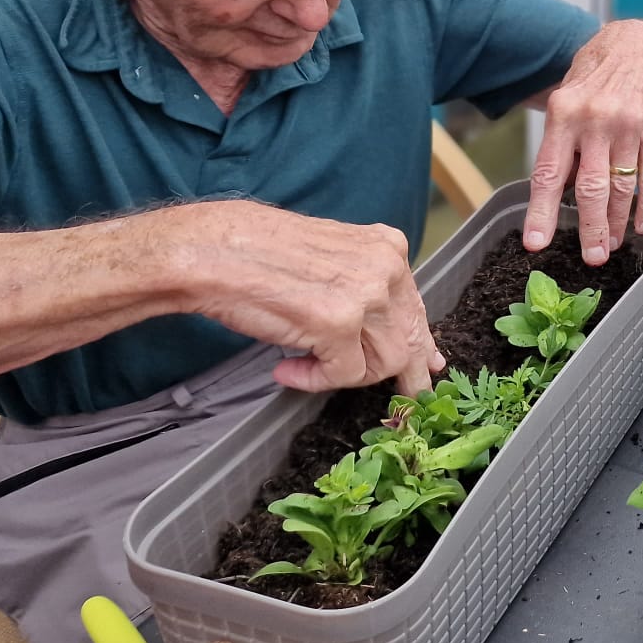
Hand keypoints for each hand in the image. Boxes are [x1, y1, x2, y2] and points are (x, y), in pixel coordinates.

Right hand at [186, 201, 443, 397]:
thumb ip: (364, 287)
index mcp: (388, 248)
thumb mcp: (332, 257)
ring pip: (382, 363)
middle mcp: (385, 269)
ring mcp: (365, 296)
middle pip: (405, 340)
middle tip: (400, 395)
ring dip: (344, 374)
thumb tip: (395, 333)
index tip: (427, 364)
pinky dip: (314, 381)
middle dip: (395, 372)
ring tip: (306, 365)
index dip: (419, 342)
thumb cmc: (261, 254)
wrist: (216, 251)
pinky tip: (287, 369)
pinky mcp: (339, 324)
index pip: (415, 307)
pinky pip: (343, 376)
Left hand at [525, 20, 642, 264]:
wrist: (641, 42)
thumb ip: (563, 143)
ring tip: (612, 245)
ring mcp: (630, 125)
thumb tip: (558, 193)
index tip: (536, 243)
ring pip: (622, 187)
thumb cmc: (596, 74)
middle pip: (590, 188)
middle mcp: (596, 120)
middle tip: (591, 257)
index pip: (549, 172)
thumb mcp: (567, 98)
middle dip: (590, 229)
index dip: (542, 212)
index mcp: (564, 112)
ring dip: (618, 223)